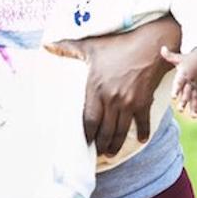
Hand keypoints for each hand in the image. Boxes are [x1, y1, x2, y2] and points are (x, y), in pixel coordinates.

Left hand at [45, 16, 179, 155]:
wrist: (150, 46)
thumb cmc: (119, 45)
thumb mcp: (91, 46)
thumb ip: (68, 48)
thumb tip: (46, 45)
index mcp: (96, 89)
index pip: (88, 120)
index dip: (86, 134)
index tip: (84, 142)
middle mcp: (111, 100)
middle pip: (104, 131)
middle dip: (100, 145)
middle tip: (98, 152)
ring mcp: (128, 103)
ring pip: (120, 131)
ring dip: (115, 145)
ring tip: (111, 152)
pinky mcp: (144, 102)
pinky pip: (142, 123)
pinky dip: (142, 133)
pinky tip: (140, 139)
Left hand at [159, 46, 196, 117]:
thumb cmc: (188, 58)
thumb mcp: (179, 56)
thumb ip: (169, 55)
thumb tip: (162, 48)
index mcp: (184, 73)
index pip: (180, 82)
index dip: (176, 89)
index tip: (173, 97)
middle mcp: (190, 81)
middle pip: (187, 92)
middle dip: (184, 101)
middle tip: (180, 109)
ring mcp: (195, 85)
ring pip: (194, 97)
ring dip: (192, 106)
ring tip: (192, 116)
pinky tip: (196, 115)